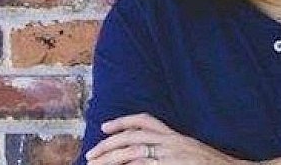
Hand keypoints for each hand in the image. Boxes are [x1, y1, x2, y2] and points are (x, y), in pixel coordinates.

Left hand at [85, 113, 251, 164]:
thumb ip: (170, 149)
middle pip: (133, 137)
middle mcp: (172, 142)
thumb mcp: (189, 152)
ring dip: (111, 160)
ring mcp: (172, 156)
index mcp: (176, 136)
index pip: (146, 120)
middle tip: (91, 155)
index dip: (123, 121)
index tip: (105, 127)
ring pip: (133, 153)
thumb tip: (145, 155)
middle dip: (108, 145)